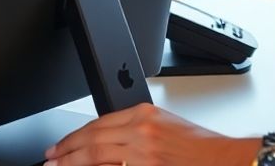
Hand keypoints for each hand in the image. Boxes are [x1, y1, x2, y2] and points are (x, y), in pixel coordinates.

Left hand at [43, 103, 258, 165]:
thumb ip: (134, 129)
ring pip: (98, 158)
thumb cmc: (199, 148)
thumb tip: (103, 141)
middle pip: (93, 141)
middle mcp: (142, 132)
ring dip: (74, 164)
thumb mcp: (164, 125)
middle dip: (67, 152)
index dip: (74, 136)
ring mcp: (144, 155)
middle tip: (50, 159)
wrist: (225, 160)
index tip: (59, 145)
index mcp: (144, 114)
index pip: (98, 124)